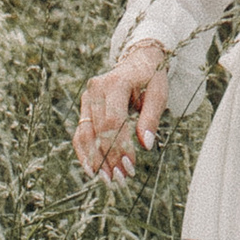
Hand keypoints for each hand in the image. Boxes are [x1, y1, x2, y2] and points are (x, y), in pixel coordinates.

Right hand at [74, 42, 169, 180]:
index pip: (113, 121)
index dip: (120, 146)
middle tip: (121, 179)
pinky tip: (92, 169)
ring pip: (85, 133)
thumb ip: (151, 118)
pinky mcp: (85, 106)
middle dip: (109, 157)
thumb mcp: (159, 93)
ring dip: (95, 159)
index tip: (130, 166)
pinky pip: (81, 132)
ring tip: (107, 179)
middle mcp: (96, 89)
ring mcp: (87, 97)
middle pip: (99, 130)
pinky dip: (85, 152)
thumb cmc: (151, 78)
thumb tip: (146, 145)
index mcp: (116, 83)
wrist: (137, 60)